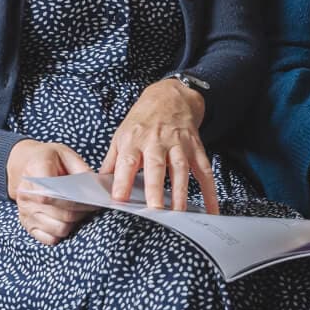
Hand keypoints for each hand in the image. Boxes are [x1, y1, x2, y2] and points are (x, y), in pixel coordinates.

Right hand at [7, 140, 95, 244]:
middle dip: (82, 212)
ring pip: (58, 229)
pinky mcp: (27, 224)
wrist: (24, 164)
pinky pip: (49, 239)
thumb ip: (80, 168)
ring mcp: (25, 212)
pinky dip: (62, 233)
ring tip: (81, 212)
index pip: (52, 195)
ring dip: (74, 224)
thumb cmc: (48, 158)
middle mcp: (26, 195)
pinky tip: (68, 221)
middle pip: (61, 215)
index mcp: (34, 173)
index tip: (91, 198)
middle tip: (93, 206)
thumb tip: (95, 188)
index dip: (75, 201)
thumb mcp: (64, 153)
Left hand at [100, 79, 218, 211]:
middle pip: (156, 166)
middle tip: (155, 209)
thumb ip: (112, 161)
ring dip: (181, 192)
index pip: (126, 162)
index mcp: (134, 140)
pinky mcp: (196, 148)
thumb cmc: (143, 120)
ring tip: (178, 213)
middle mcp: (157, 141)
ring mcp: (179, 144)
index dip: (122, 181)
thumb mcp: (121, 134)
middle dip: (155, 188)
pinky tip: (211, 208)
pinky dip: (209, 191)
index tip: (119, 199)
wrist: (170, 96)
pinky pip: (204, 171)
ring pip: (180, 168)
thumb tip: (98, 184)